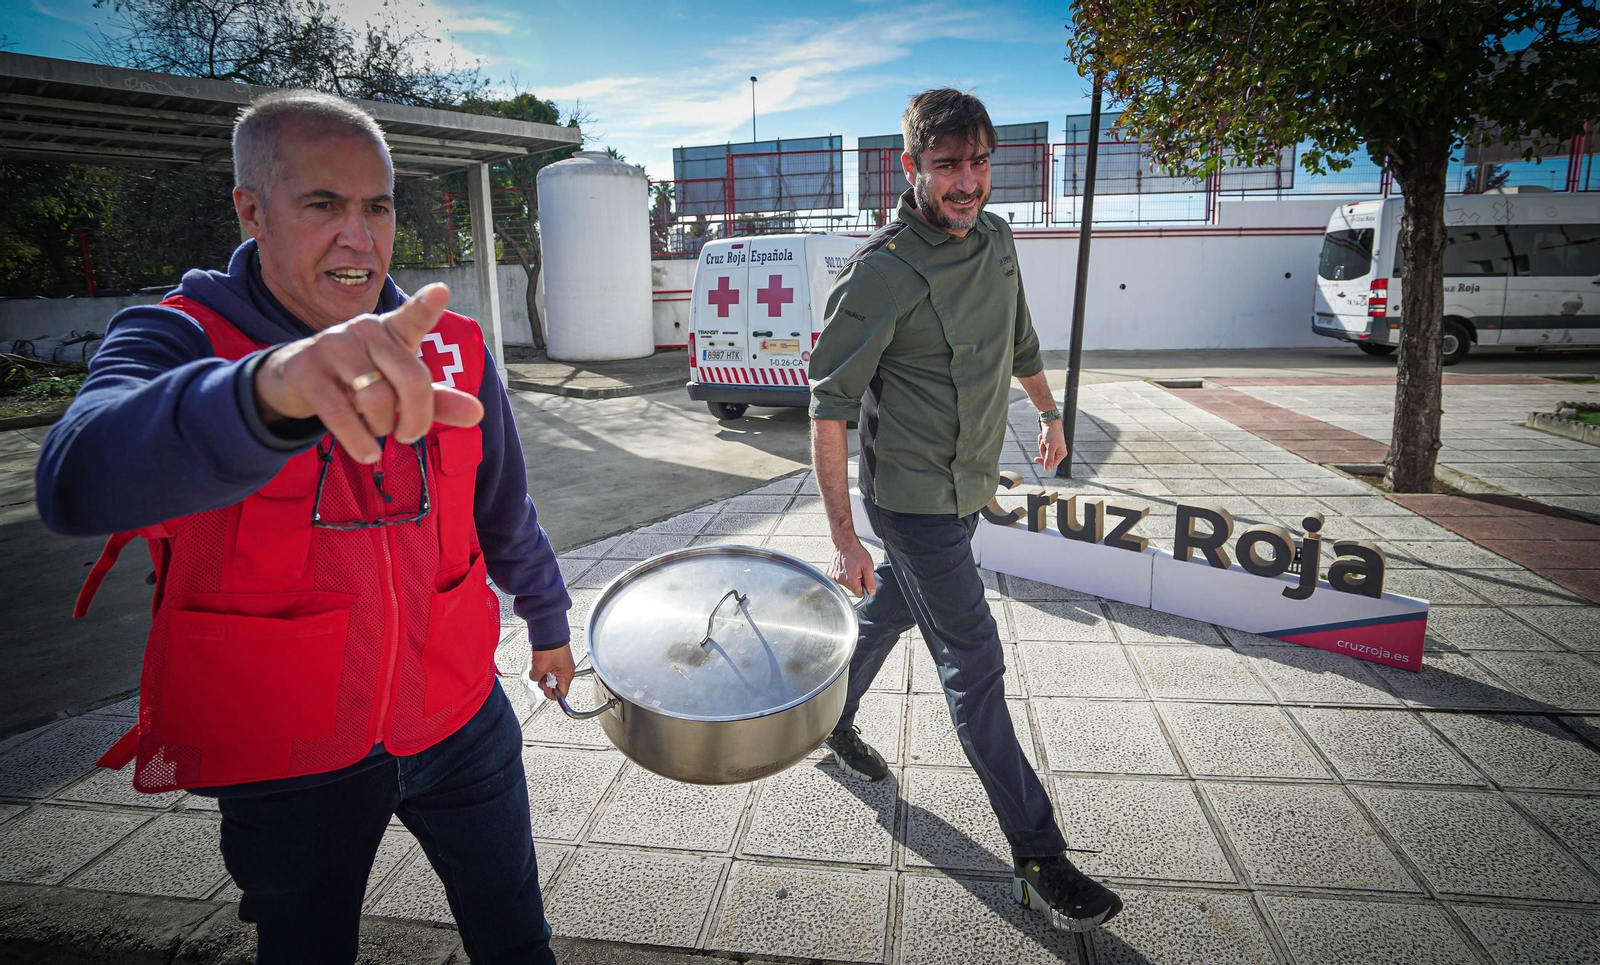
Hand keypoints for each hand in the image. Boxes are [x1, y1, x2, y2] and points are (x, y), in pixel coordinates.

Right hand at [253, 283, 483, 463]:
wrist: (296, 379)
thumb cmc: (360, 380)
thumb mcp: (399, 388)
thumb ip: (437, 400)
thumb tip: (477, 414)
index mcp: (392, 330)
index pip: (413, 317)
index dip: (426, 306)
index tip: (441, 291)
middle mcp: (364, 330)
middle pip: (411, 379)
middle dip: (418, 418)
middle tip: (409, 435)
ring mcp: (332, 346)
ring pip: (377, 399)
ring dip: (384, 429)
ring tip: (379, 432)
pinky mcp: (305, 371)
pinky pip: (341, 414)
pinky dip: (359, 442)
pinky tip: (367, 453)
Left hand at [530, 643, 576, 698]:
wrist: (549, 632)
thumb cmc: (549, 648)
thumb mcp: (539, 667)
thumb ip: (536, 678)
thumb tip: (535, 678)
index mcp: (566, 675)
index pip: (562, 694)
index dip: (551, 693)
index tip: (545, 687)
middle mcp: (566, 671)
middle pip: (554, 685)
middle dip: (544, 681)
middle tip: (540, 674)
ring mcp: (561, 664)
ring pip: (549, 676)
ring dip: (541, 673)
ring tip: (539, 664)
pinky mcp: (556, 659)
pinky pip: (547, 668)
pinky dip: (541, 666)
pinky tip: (539, 661)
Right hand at [827, 537, 876, 598]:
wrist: (845, 543)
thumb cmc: (856, 552)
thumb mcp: (868, 566)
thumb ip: (870, 581)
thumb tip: (871, 592)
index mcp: (851, 581)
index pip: (859, 594)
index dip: (864, 588)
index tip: (865, 580)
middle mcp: (841, 581)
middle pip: (852, 589)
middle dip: (857, 583)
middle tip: (859, 571)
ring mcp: (834, 577)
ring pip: (846, 584)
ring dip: (850, 579)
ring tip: (852, 568)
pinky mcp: (831, 574)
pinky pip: (839, 580)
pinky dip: (843, 575)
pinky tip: (846, 568)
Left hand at [1035, 420, 1066, 472]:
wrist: (1049, 420)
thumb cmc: (1052, 433)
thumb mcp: (1050, 448)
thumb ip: (1049, 460)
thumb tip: (1048, 471)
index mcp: (1062, 453)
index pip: (1052, 464)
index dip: (1043, 462)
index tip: (1035, 459)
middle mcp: (1058, 450)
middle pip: (1046, 458)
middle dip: (1042, 450)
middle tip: (1044, 443)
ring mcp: (1053, 446)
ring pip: (1043, 451)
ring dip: (1041, 445)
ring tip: (1044, 438)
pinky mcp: (1048, 442)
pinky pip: (1041, 445)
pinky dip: (1040, 441)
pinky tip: (1042, 435)